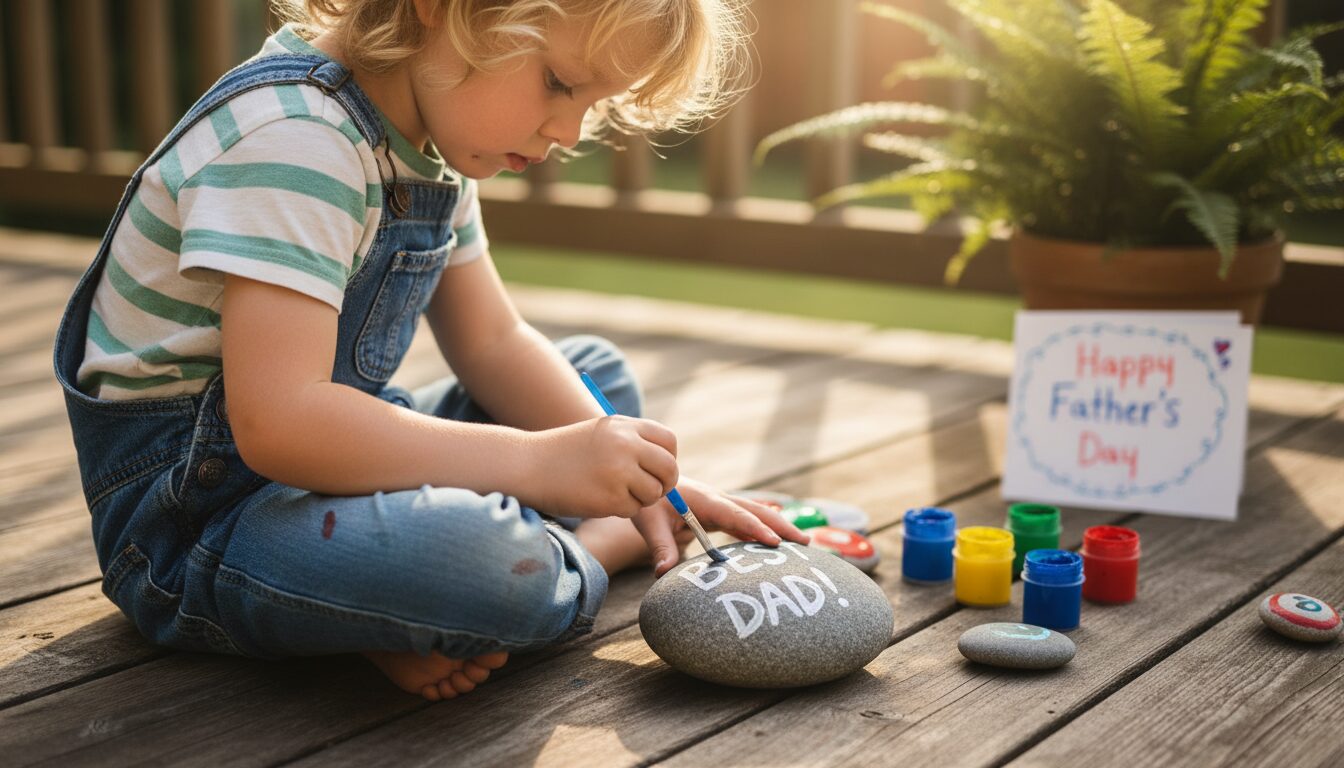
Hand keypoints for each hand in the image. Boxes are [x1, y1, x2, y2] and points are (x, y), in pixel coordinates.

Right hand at [525, 415, 678, 518]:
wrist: (528, 465)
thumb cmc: (565, 453)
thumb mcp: (601, 433)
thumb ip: (633, 442)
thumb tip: (667, 467)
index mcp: (624, 425)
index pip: (669, 441)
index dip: (668, 458)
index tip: (656, 469)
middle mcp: (626, 445)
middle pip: (669, 469)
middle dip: (663, 484)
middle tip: (647, 490)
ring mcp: (619, 471)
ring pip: (654, 493)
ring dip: (639, 499)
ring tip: (613, 492)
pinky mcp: (611, 498)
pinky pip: (633, 510)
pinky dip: (620, 510)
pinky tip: (598, 499)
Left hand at [632, 477, 811, 575]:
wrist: (648, 484)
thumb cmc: (650, 503)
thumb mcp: (650, 523)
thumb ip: (660, 547)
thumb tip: (664, 574)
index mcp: (705, 500)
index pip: (735, 515)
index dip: (755, 529)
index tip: (775, 542)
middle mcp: (719, 500)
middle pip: (756, 511)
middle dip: (781, 525)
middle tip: (805, 542)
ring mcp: (722, 505)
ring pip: (757, 515)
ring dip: (779, 527)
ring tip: (804, 543)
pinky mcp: (721, 512)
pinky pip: (748, 521)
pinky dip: (764, 531)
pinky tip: (779, 545)